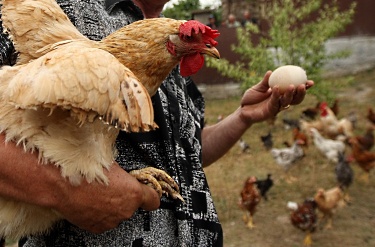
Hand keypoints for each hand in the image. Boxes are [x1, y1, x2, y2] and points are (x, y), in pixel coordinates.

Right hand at [0, 134, 159, 233]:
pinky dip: (100, 212)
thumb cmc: (84, 168)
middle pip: (133, 205)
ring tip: (97, 192)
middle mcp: (125, 209)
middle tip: (112, 185)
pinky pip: (104, 219)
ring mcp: (110, 220)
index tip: (150, 192)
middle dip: (126, 197)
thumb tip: (126, 173)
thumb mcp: (111, 162)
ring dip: (112, 205)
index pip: (154, 199)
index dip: (151, 194)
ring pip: (118, 213)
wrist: (60, 182)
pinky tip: (90, 200)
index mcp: (133, 193)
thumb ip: (125, 173)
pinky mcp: (97, 227)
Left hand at [239, 71, 313, 124]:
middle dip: (301, 93)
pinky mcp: (270, 112)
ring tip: (293, 86)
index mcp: (280, 95)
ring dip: (291, 94)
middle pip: (295, 99)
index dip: (303, 88)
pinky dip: (276, 94)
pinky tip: (276, 87)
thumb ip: (265, 82)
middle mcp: (280, 102)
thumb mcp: (258, 88)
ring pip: (287, 102)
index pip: (294, 92)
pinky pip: (275, 102)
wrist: (242, 110)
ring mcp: (276, 108)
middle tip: (304, 85)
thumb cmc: (250, 99)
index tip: (310, 81)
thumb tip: (270, 72)